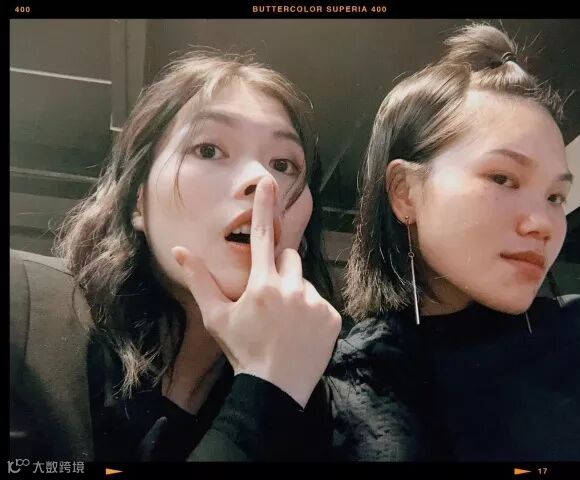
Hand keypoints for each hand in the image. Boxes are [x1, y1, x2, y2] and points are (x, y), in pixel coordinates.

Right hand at [172, 177, 340, 407]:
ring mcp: (314, 302)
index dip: (264, 207)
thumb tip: (180, 250)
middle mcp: (291, 287)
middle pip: (289, 259)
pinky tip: (300, 332)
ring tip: (286, 322)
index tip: (268, 182)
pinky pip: (321, 303)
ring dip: (296, 294)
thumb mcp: (216, 317)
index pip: (263, 236)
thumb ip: (200, 281)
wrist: (275, 388)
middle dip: (279, 271)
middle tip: (270, 299)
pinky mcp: (332, 317)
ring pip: (304, 283)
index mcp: (261, 284)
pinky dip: (312, 313)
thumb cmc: (242, 350)